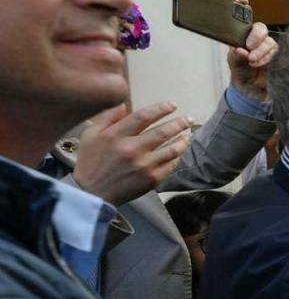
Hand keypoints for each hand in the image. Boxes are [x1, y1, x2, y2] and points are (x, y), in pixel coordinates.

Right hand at [72, 102, 194, 204]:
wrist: (92, 193)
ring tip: (188, 136)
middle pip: (163, 132)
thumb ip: (107, 118)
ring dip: (183, 141)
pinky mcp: (151, 179)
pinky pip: (171, 165)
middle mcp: (132, 149)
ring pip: (172, 149)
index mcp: (116, 136)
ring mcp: (143, 165)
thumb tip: (124, 105)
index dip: (161, 109)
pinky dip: (177, 157)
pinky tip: (179, 153)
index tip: (173, 105)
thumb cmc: (90, 162)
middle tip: (188, 119)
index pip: (144, 116)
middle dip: (179, 123)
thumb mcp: (90, 135)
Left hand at [226, 2, 276, 100]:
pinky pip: (277, 54)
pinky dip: (267, 58)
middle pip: (261, 29)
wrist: (251, 91)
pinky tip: (260, 64)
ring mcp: (269, 48)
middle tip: (249, 46)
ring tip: (252, 61)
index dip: (243, 7)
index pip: (245, 18)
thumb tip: (239, 50)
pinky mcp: (279, 58)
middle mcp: (257, 39)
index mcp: (244, 36)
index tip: (242, 1)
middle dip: (256, 36)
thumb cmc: (241, 73)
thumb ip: (235, 57)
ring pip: (270, 43)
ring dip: (261, 52)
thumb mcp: (234, 65)